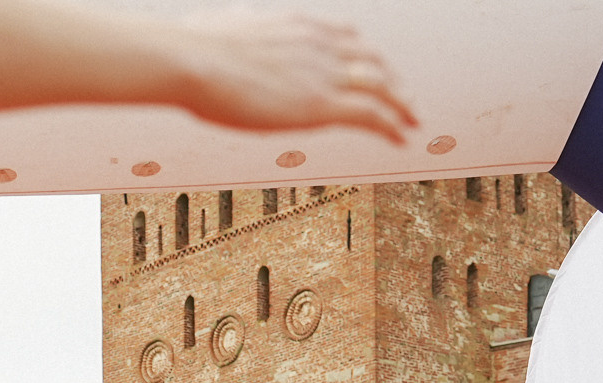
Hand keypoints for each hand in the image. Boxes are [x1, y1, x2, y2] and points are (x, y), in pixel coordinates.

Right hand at [171, 11, 415, 141]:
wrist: (190, 60)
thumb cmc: (189, 50)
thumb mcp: (218, 35)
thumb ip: (232, 43)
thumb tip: (205, 46)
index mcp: (296, 25)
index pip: (345, 35)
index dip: (363, 53)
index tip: (371, 66)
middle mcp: (318, 43)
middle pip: (372, 57)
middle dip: (392, 78)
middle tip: (404, 96)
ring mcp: (323, 72)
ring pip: (382, 85)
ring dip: (402, 103)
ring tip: (413, 120)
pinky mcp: (321, 104)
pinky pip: (373, 114)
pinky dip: (393, 125)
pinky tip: (403, 138)